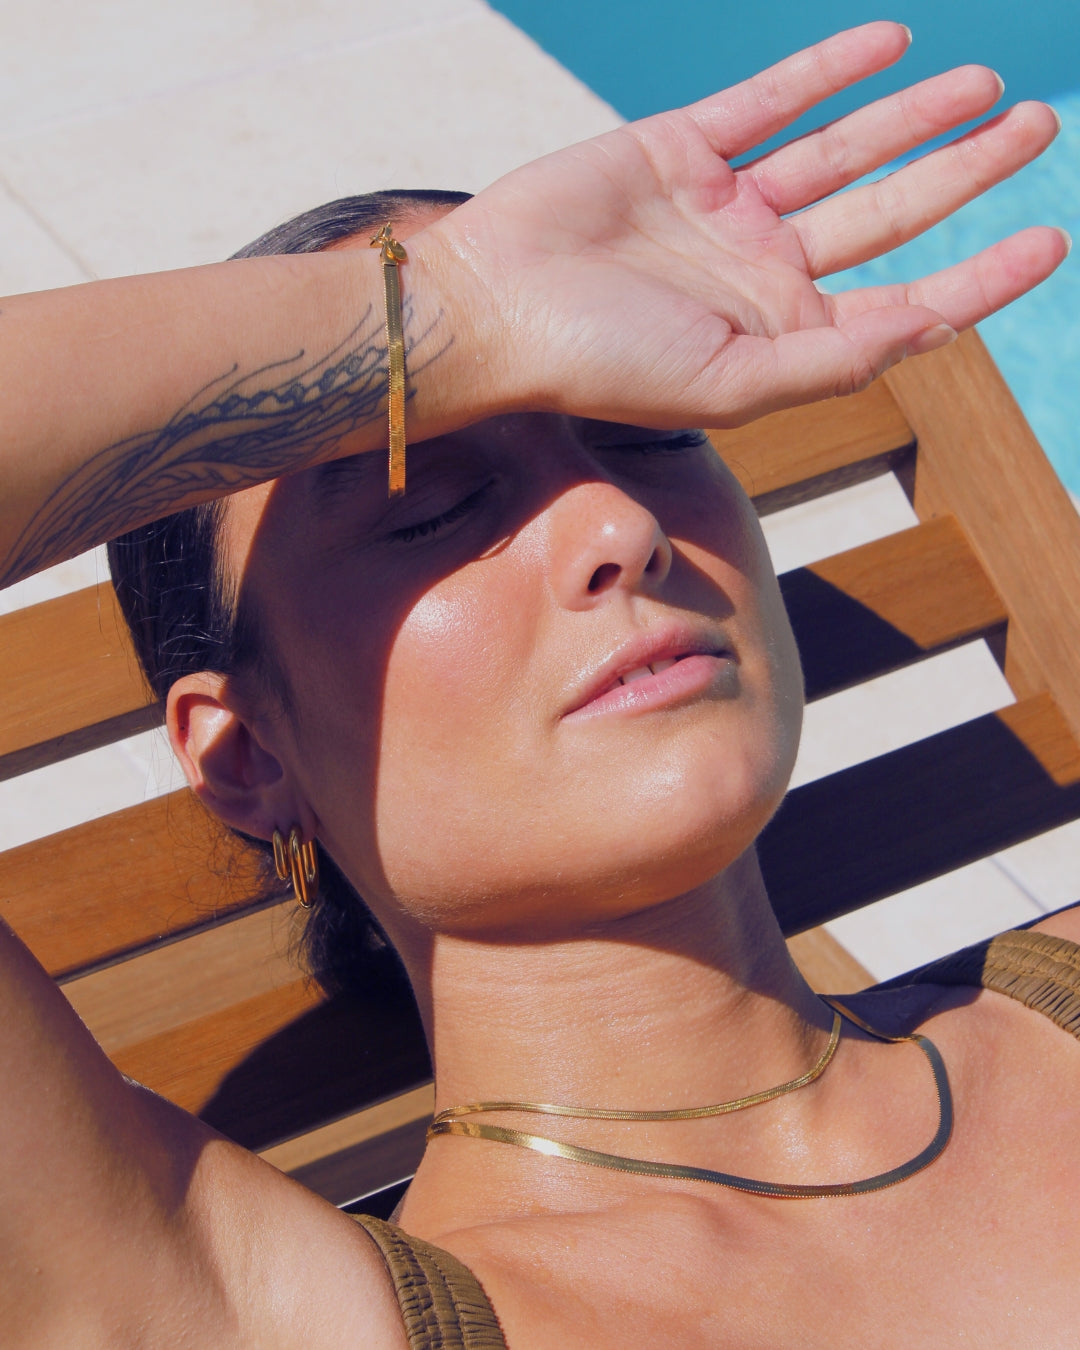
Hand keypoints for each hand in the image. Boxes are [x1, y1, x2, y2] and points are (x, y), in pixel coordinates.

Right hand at [428, 22, 1065, 426]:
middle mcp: (764, 272)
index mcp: (781, 337)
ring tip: (986, 85)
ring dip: (914, 117)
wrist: (495, 308)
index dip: (980, 276)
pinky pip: (771, 100)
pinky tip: (888, 45)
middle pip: (889, 214)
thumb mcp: (730, 385)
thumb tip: (928, 333)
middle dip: (965, 174)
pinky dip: (828, 71)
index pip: (903, 305)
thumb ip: (830, 362)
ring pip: (843, 151)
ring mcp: (725, 207)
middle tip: (1036, 128)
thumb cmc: (600, 364)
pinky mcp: (680, 149)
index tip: (1049, 241)